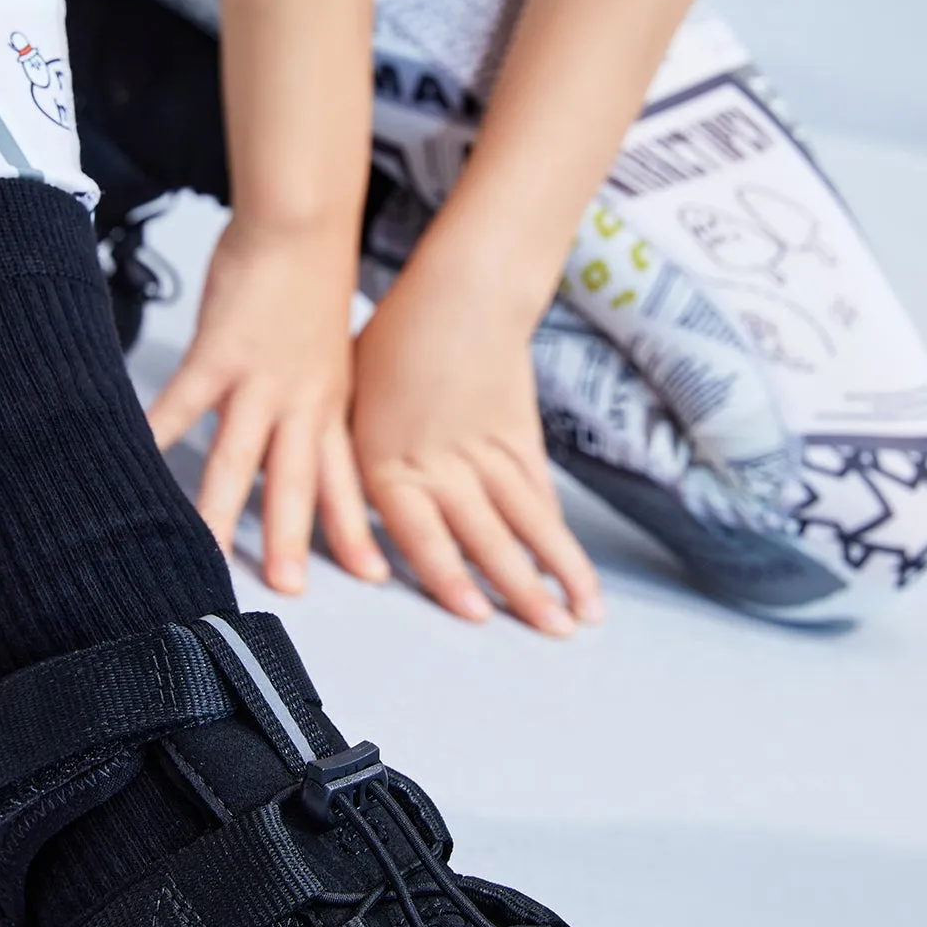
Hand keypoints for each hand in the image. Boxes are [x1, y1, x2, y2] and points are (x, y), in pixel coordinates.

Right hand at [147, 217, 388, 592]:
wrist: (304, 223)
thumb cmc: (310, 281)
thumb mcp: (332, 356)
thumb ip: (316, 403)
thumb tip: (302, 436)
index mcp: (330, 405)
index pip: (346, 481)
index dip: (356, 529)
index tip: (372, 575)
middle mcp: (301, 402)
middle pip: (298, 483)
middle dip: (293, 540)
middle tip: (290, 590)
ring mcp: (260, 381)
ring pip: (240, 458)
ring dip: (221, 511)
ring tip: (205, 556)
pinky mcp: (220, 353)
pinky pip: (182, 403)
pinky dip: (156, 433)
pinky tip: (132, 460)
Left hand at [352, 258, 602, 633]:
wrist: (460, 291)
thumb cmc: (392, 344)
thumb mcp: (352, 404)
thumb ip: (355, 465)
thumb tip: (343, 514)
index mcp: (390, 460)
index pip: (421, 530)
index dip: (449, 576)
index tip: (474, 615)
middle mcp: (442, 462)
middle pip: (487, 536)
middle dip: (521, 593)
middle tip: (550, 635)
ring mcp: (489, 451)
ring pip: (529, 521)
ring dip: (559, 572)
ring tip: (583, 616)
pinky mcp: (522, 437)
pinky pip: (540, 493)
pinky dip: (557, 533)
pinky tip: (573, 568)